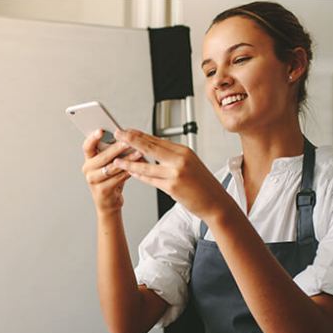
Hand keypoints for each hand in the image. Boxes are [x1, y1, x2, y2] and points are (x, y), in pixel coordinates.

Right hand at [81, 129, 143, 215]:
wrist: (108, 202)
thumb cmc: (109, 180)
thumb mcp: (108, 164)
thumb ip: (111, 151)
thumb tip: (124, 136)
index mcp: (88, 160)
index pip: (87, 146)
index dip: (93, 138)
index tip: (101, 130)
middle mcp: (88, 170)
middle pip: (102, 157)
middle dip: (116, 148)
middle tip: (128, 141)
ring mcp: (93, 181)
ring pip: (112, 168)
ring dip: (127, 160)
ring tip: (138, 153)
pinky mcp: (102, 190)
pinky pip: (117, 179)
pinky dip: (128, 172)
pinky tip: (137, 167)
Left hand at [112, 129, 232, 222]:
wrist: (216, 202)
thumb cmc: (202, 185)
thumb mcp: (189, 164)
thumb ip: (171, 157)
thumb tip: (153, 150)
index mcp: (184, 151)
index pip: (157, 140)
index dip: (140, 135)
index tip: (127, 130)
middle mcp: (180, 159)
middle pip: (150, 147)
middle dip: (131, 140)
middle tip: (117, 134)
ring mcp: (176, 173)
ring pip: (147, 166)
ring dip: (129, 162)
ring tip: (116, 158)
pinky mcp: (172, 187)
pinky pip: (150, 180)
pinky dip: (138, 176)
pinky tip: (130, 172)